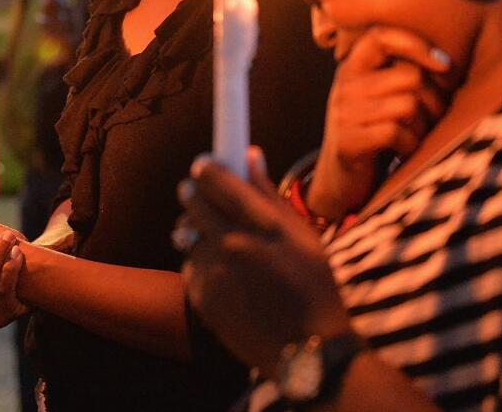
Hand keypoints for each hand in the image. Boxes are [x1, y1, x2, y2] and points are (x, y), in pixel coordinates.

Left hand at [178, 148, 350, 377]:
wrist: (307, 348)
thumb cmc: (313, 285)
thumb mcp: (301, 234)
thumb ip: (269, 194)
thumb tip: (250, 154)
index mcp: (262, 224)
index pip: (218, 181)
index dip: (206, 169)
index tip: (203, 166)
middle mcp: (233, 244)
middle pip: (193, 202)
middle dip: (194, 194)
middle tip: (198, 195)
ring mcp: (215, 272)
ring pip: (188, 235)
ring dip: (196, 231)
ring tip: (216, 240)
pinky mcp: (202, 297)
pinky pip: (191, 267)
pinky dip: (201, 264)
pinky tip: (223, 272)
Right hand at [309, 26, 454, 218]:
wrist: (341, 180)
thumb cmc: (375, 133)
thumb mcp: (379, 97)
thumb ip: (400, 76)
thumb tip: (448, 65)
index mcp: (352, 68)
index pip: (380, 36)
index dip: (415, 43)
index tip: (443, 64)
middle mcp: (344, 85)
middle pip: (410, 77)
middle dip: (434, 101)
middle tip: (433, 119)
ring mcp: (343, 113)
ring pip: (408, 105)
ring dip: (423, 127)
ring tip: (417, 137)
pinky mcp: (348, 142)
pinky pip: (396, 133)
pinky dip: (410, 145)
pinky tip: (403, 153)